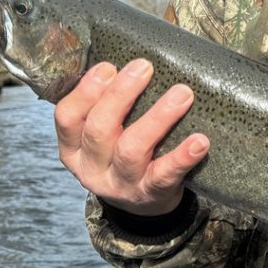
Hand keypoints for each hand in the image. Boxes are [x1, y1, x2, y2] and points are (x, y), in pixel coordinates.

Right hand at [54, 58, 208, 215]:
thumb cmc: (125, 156)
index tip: (108, 66)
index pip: (67, 117)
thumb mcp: (106, 136)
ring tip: (182, 94)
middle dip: (120, 95)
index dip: (85, 91)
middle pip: (99, 129)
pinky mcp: (149, 195)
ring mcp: (120, 184)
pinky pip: (164, 175)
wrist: (144, 208)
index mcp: (74, 147)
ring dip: (158, 118)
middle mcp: (92, 167)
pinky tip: (200, 141)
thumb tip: (133, 59)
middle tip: (144, 67)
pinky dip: (182, 156)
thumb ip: (110, 106)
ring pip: (132, 149)